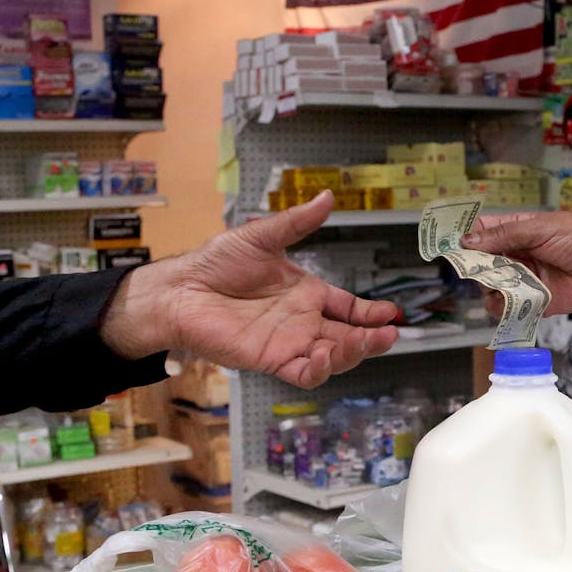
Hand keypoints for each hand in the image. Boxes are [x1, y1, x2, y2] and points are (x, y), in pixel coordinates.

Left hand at [103, 190, 399, 387]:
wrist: (180, 289)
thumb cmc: (215, 264)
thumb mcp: (263, 237)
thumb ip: (298, 223)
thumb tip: (327, 197)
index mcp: (307, 295)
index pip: (350, 309)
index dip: (372, 314)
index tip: (391, 313)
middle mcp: (303, 322)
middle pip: (349, 338)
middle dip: (373, 339)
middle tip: (389, 333)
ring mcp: (289, 343)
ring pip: (333, 358)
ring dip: (353, 354)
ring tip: (364, 342)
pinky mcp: (270, 359)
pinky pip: (303, 374)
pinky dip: (320, 369)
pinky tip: (326, 355)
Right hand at [464, 211, 571, 335]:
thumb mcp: (542, 228)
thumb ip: (506, 235)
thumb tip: (470, 240)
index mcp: (519, 229)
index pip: (483, 230)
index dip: (467, 235)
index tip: (452, 242)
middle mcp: (517, 254)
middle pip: (480, 260)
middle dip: (475, 263)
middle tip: (477, 265)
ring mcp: (522, 279)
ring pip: (488, 284)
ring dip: (489, 284)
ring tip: (502, 281)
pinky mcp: (530, 301)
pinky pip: (504, 307)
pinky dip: (500, 305)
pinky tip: (507, 299)